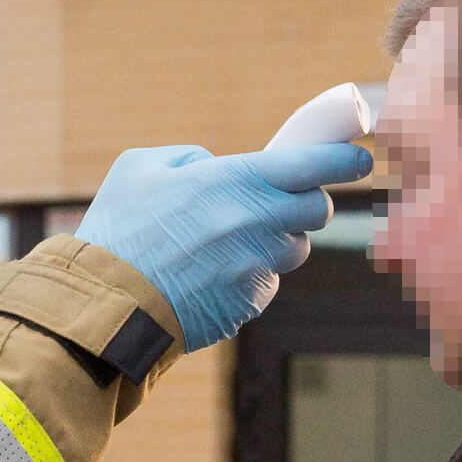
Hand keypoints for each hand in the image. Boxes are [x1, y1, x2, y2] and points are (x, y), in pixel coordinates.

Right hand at [75, 142, 372, 351]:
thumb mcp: (140, 167)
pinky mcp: (249, 304)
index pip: (317, 165)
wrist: (102, 303)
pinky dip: (248, 276)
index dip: (346, 161)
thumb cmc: (117, 229)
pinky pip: (265, 283)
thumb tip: (215, 164)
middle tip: (278, 200)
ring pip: (293, 250)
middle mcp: (257, 223)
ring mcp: (256, 268)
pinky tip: (208, 275)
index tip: (359, 160)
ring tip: (225, 242)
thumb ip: (189, 157)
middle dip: (304, 203)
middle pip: (317, 210)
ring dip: (274, 241)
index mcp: (236, 180)